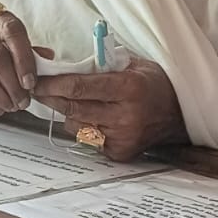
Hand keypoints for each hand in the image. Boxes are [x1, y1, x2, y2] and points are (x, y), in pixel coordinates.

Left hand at [33, 58, 186, 160]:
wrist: (180, 114)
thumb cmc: (154, 84)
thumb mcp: (133, 64)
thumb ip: (102, 64)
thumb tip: (65, 65)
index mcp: (128, 88)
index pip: (80, 87)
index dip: (54, 84)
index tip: (37, 80)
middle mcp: (125, 116)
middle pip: (73, 108)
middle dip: (52, 98)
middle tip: (38, 89)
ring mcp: (122, 137)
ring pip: (77, 125)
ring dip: (68, 113)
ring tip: (72, 101)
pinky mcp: (119, 153)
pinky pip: (88, 139)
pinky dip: (84, 127)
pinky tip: (93, 117)